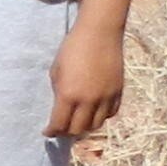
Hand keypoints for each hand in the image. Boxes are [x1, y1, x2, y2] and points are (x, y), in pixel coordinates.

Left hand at [47, 0, 131, 140]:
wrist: (99, 33)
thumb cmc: (72, 48)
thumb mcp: (56, 71)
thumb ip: (59, 92)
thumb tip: (60, 107)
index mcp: (69, 95)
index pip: (59, 123)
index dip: (52, 131)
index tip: (48, 132)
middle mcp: (89, 100)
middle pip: (78, 129)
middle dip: (67, 132)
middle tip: (61, 128)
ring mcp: (106, 97)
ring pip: (96, 125)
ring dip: (85, 127)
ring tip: (78, 123)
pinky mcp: (118, 91)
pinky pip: (110, 113)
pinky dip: (101, 117)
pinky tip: (94, 113)